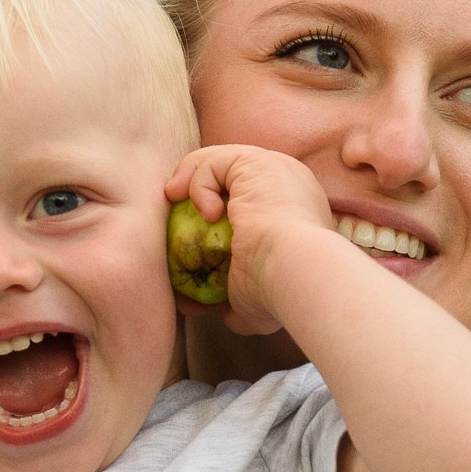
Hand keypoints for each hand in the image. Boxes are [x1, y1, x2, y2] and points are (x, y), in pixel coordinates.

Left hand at [164, 145, 350, 335]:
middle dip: (200, 185)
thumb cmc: (279, 292)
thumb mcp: (257, 303)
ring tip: (174, 199)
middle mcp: (290, 182)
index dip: (220, 208)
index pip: (253, 197)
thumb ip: (240, 300)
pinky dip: (199, 182)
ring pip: (223, 159)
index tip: (197, 234)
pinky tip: (205, 212)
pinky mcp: (257, 161)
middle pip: (236, 171)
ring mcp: (275, 168)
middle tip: (174, 205)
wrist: (296, 273)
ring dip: (192, 178)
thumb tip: (227, 313)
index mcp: (295, 211)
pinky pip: (216, 161)